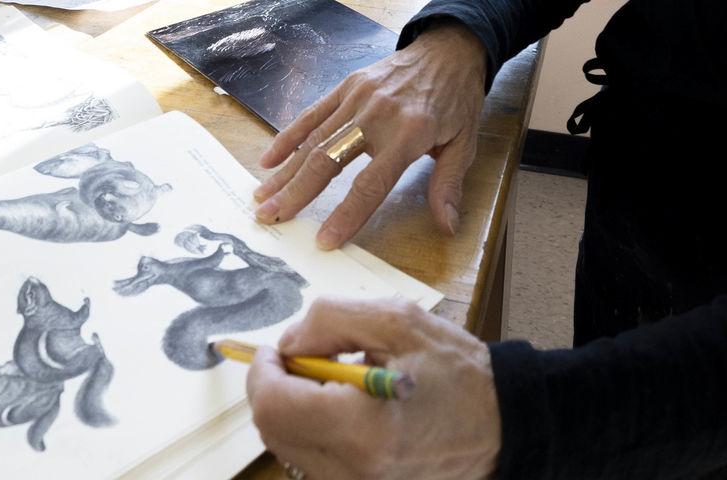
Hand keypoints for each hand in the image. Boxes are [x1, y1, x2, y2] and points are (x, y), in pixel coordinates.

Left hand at [246, 297, 499, 478]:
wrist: (503, 424)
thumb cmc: (460, 373)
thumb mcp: (398, 322)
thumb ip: (329, 320)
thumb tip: (287, 343)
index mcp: (362, 427)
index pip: (274, 405)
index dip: (263, 371)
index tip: (274, 349)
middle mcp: (354, 469)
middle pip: (272, 430)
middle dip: (275, 388)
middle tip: (304, 359)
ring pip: (288, 446)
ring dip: (294, 409)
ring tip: (335, 384)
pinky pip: (312, 460)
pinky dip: (313, 430)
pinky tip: (344, 409)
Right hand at [253, 24, 487, 249]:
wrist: (449, 50)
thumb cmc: (456, 100)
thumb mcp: (465, 144)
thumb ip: (448, 185)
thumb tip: (447, 226)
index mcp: (409, 135)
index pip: (370, 183)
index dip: (347, 214)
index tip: (324, 239)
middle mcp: (377, 115)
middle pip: (328, 160)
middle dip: (296, 193)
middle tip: (269, 218)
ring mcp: (358, 98)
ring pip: (313, 139)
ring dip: (285, 172)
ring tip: (261, 197)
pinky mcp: (346, 87)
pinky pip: (312, 114)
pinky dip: (288, 137)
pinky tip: (268, 159)